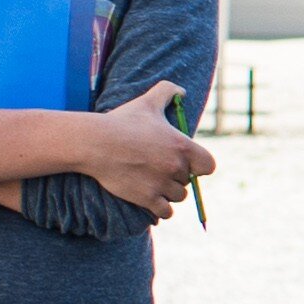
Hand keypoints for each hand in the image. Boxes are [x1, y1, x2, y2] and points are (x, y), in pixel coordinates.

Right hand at [81, 82, 217, 220]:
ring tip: (154, 182)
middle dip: (176, 177)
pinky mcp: (147, 199)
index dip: (199, 166)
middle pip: (188, 181)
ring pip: (177, 196)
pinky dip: (161, 209)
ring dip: (169, 192)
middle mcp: (175, 167)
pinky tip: (152, 200)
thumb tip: (182, 91)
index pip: (208, 166)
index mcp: (182, 146)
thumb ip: (167, 91)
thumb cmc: (121, 121)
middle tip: (159, 168)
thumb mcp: (147, 102)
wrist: (95, 143)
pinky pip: (165, 212)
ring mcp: (161, 184)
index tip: (186, 163)